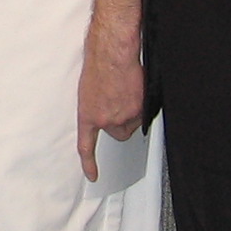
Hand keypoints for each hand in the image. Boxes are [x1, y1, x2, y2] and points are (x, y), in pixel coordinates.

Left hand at [76, 42, 144, 181]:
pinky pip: (145, 113)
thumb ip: (98, 107)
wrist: (111, 54)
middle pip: (119, 132)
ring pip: (134, 121)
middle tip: (121, 102)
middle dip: (122, 122)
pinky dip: (143, 103)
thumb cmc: (99, 66)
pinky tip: (136, 87)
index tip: (93, 176)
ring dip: (133, 109)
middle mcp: (105, 120)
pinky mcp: (138, 110)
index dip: (89, 163)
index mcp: (88, 115)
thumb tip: (110, 112)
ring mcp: (123, 117)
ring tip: (127, 88)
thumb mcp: (88, 90)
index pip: (86, 146)